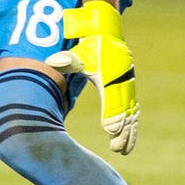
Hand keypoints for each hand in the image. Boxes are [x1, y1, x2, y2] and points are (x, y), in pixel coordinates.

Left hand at [45, 0, 138, 154]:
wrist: (106, 35)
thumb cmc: (89, 47)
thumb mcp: (77, 53)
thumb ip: (66, 60)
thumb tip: (51, 62)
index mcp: (108, 73)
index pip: (111, 98)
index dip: (111, 115)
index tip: (109, 131)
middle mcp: (122, 80)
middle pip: (124, 109)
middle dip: (122, 130)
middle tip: (116, 148)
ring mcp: (128, 85)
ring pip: (131, 113)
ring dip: (128, 132)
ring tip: (124, 150)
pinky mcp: (129, 89)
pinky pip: (132, 111)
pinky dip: (132, 125)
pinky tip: (129, 140)